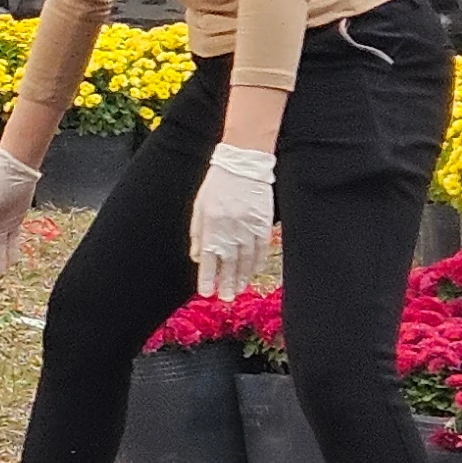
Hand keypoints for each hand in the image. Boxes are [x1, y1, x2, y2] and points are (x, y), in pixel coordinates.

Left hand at [190, 144, 278, 299]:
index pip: (209, 257)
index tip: (206, 292)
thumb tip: (197, 258)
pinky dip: (257, 261)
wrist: (244, 163)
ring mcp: (250, 225)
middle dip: (227, 282)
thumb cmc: (217, 184)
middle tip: (226, 299)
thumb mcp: (199, 206)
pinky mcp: (264, 222)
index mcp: (213, 223)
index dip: (208, 276)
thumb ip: (198, 233)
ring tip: (238, 290)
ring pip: (246, 258)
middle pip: (230, 262)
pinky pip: (262, 247)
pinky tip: (253, 272)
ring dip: (242, 276)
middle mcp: (231, 227)